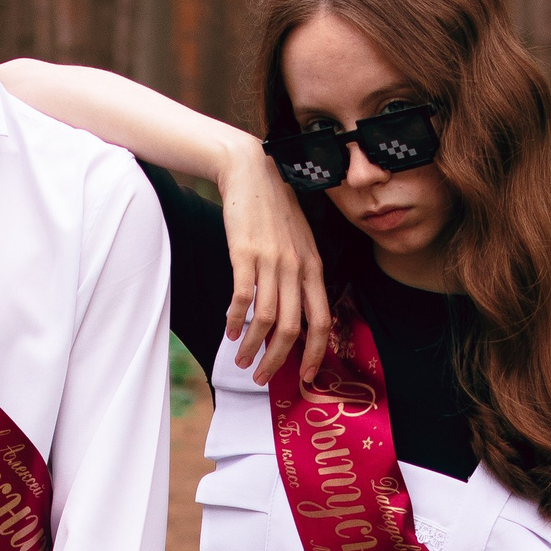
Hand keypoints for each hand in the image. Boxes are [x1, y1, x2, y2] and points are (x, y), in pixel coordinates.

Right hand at [219, 138, 331, 386]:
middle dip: (277, 360)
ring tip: (240, 359)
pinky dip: (235, 319)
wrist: (253, 172)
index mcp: (314, 267)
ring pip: (266, 319)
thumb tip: (294, 316)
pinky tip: (228, 330)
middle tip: (262, 377)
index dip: (314, 353)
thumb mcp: (299, 243)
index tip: (304, 377)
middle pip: (292, 328)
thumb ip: (300, 276)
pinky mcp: (245, 253)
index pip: (322, 321)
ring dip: (251, 345)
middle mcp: (297, 267)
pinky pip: (242, 298)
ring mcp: (272, 261)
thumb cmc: (275, 211)